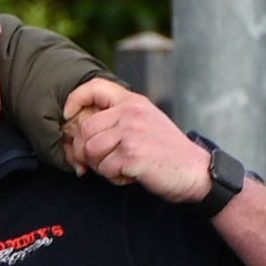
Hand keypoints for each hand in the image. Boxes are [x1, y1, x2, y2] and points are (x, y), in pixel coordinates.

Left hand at [60, 78, 212, 203]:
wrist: (195, 171)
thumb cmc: (167, 151)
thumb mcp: (146, 122)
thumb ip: (119, 119)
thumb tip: (81, 132)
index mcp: (134, 101)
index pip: (94, 87)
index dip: (75, 101)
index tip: (69, 118)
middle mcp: (131, 113)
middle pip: (85, 129)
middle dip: (84, 150)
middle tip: (95, 163)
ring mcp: (131, 133)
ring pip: (91, 150)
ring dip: (100, 166)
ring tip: (119, 168)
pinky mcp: (132, 155)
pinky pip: (105, 169)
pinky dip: (114, 178)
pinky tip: (131, 175)